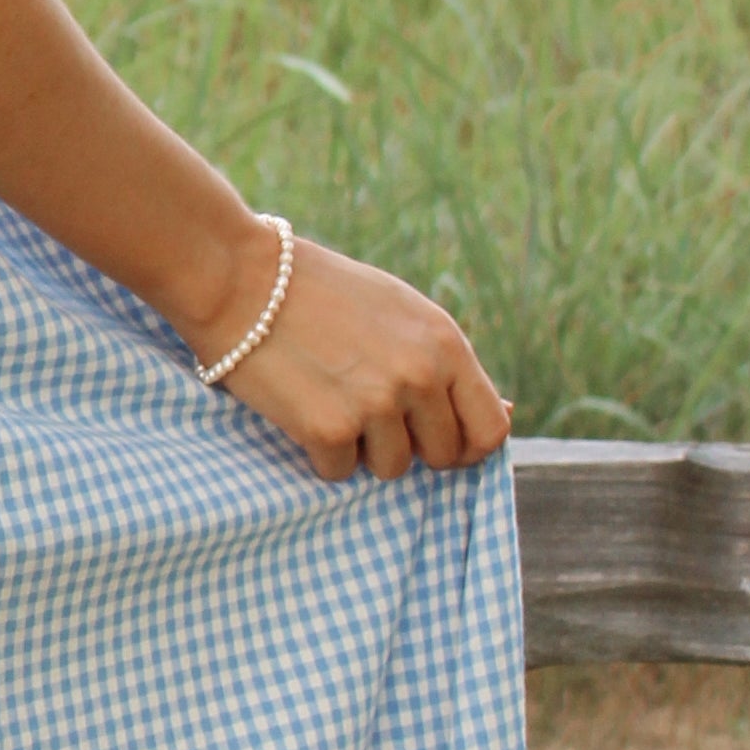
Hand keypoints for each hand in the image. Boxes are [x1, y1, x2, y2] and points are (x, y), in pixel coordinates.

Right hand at [188, 226, 509, 480]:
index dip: (467, 445)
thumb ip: (448, 364)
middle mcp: (420, 375)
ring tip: (330, 400)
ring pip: (390, 468)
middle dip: (410, 445)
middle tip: (368, 412)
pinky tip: (301, 407)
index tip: (438, 442)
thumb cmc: (321, 292)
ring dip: (362, 448)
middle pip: (441, 455)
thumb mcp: (401, 313)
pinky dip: (319, 451)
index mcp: (444, 343)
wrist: (240, 279)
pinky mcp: (328, 429)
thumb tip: (509, 414)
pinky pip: (339, 471)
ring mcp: (375, 404)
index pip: (491, 428)